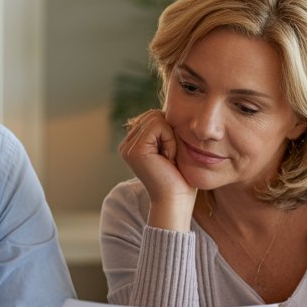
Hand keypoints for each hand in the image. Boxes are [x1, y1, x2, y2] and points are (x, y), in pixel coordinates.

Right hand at [119, 109, 196, 230]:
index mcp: (132, 144)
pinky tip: (168, 159)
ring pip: (155, 118)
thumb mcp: (173, 147)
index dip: (169, 130)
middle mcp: (126, 145)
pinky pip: (158, 126)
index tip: (171, 155)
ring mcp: (127, 147)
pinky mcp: (134, 150)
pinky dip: (170, 140)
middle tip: (171, 157)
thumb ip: (166, 129)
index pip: (153, 117)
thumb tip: (170, 106)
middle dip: (170, 131)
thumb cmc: (181, 178)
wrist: (177, 200)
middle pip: (153, 114)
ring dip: (171, 137)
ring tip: (169, 158)